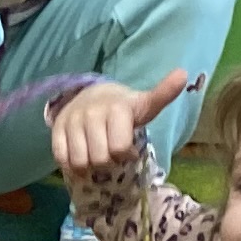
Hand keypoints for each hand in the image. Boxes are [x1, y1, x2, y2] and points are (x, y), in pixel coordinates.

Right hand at [50, 68, 191, 182]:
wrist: (90, 95)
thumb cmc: (122, 108)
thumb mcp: (144, 103)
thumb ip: (163, 93)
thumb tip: (184, 74)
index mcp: (116, 108)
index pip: (118, 149)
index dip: (125, 155)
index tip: (127, 149)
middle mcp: (91, 113)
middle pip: (99, 159)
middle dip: (108, 162)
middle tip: (111, 153)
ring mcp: (72, 122)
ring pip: (79, 162)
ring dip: (90, 166)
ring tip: (97, 156)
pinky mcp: (56, 130)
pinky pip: (61, 159)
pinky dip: (72, 165)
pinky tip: (82, 157)